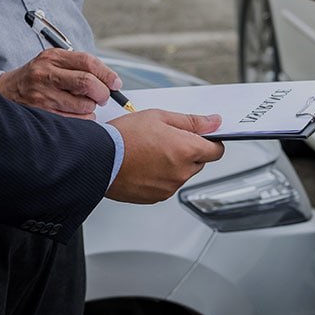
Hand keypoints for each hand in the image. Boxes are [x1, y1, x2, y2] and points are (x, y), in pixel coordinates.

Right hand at [0, 49, 122, 119]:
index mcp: (53, 57)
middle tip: (103, 96)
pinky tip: (75, 113)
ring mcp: (43, 95)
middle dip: (103, 93)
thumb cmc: (39, 77)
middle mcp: (46, 74)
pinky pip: (76, 120)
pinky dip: (83, 118)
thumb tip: (112, 82)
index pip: (88, 62)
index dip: (107, 74)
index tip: (116, 83)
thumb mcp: (55, 62)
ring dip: (91, 107)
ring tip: (83, 104)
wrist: (6, 91)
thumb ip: (81, 67)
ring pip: (84, 105)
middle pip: (87, 83)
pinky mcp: (42, 113)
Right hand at [105, 110, 225, 203]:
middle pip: (199, 162)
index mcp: (187, 150)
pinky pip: (167, 185)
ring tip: (150, 152)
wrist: (97, 159)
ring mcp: (170, 187)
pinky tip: (144, 165)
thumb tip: (214, 122)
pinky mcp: (156, 197)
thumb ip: (192, 121)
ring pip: (182, 174)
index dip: (211, 142)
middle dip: (189, 151)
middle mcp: (182, 172)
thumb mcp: (159, 117)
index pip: (217, 150)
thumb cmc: (124, 137)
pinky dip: (161, 177)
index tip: (202, 137)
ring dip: (174, 165)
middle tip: (166, 140)